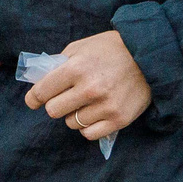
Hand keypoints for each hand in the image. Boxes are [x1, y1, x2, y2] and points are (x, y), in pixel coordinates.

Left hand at [24, 31, 152, 142]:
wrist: (149, 55)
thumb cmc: (110, 49)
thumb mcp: (81, 47)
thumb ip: (60, 63)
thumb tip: (41, 81)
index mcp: (76, 68)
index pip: (42, 92)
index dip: (34, 98)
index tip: (33, 101)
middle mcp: (89, 89)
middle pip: (54, 111)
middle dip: (56, 104)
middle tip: (65, 98)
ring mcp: (105, 106)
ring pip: (71, 123)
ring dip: (74, 115)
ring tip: (86, 103)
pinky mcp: (119, 119)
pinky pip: (90, 134)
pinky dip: (88, 127)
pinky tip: (94, 114)